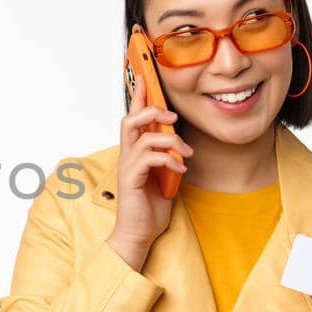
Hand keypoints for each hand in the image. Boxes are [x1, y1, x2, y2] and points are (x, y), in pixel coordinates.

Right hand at [106, 67, 191, 268]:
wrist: (138, 235)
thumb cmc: (150, 208)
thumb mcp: (165, 177)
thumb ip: (168, 158)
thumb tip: (180, 144)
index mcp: (134, 153)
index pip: (134, 118)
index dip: (139, 96)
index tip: (145, 76)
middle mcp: (127, 156)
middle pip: (130, 120)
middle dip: (151, 110)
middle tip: (171, 116)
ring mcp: (127, 167)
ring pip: (141, 136)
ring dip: (168, 138)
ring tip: (185, 150)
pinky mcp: (131, 180)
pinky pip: (148, 158)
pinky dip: (167, 158)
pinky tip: (180, 167)